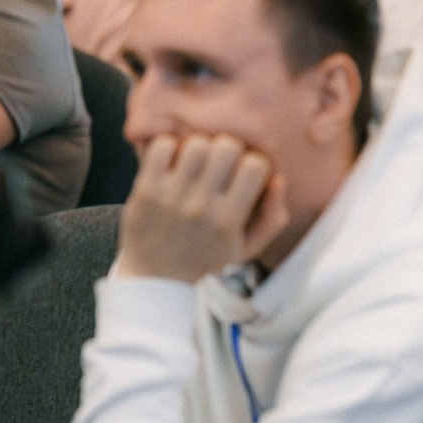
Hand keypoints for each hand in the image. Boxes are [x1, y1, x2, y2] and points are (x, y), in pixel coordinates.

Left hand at [116, 134, 292, 282]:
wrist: (155, 278)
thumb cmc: (206, 259)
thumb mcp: (247, 249)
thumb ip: (273, 218)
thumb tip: (278, 179)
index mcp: (228, 220)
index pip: (255, 165)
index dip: (255, 163)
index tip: (245, 174)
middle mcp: (201, 207)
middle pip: (227, 146)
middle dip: (229, 150)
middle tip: (221, 165)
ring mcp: (170, 197)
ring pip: (196, 143)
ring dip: (200, 148)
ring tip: (197, 164)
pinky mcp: (145, 189)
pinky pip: (162, 145)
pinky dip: (170, 147)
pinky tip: (174, 163)